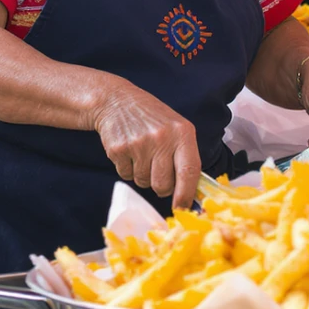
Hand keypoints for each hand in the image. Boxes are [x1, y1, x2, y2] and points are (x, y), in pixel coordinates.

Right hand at [92, 82, 201, 210]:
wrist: (117, 101)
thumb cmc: (151, 118)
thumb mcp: (176, 128)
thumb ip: (185, 156)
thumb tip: (191, 191)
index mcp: (182, 132)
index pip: (190, 172)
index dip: (186, 194)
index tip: (182, 207)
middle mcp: (162, 138)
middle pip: (163, 185)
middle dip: (161, 187)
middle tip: (157, 172)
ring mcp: (139, 143)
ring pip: (144, 182)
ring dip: (143, 175)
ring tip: (142, 154)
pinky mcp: (119, 149)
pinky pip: (126, 175)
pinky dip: (127, 169)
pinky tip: (129, 151)